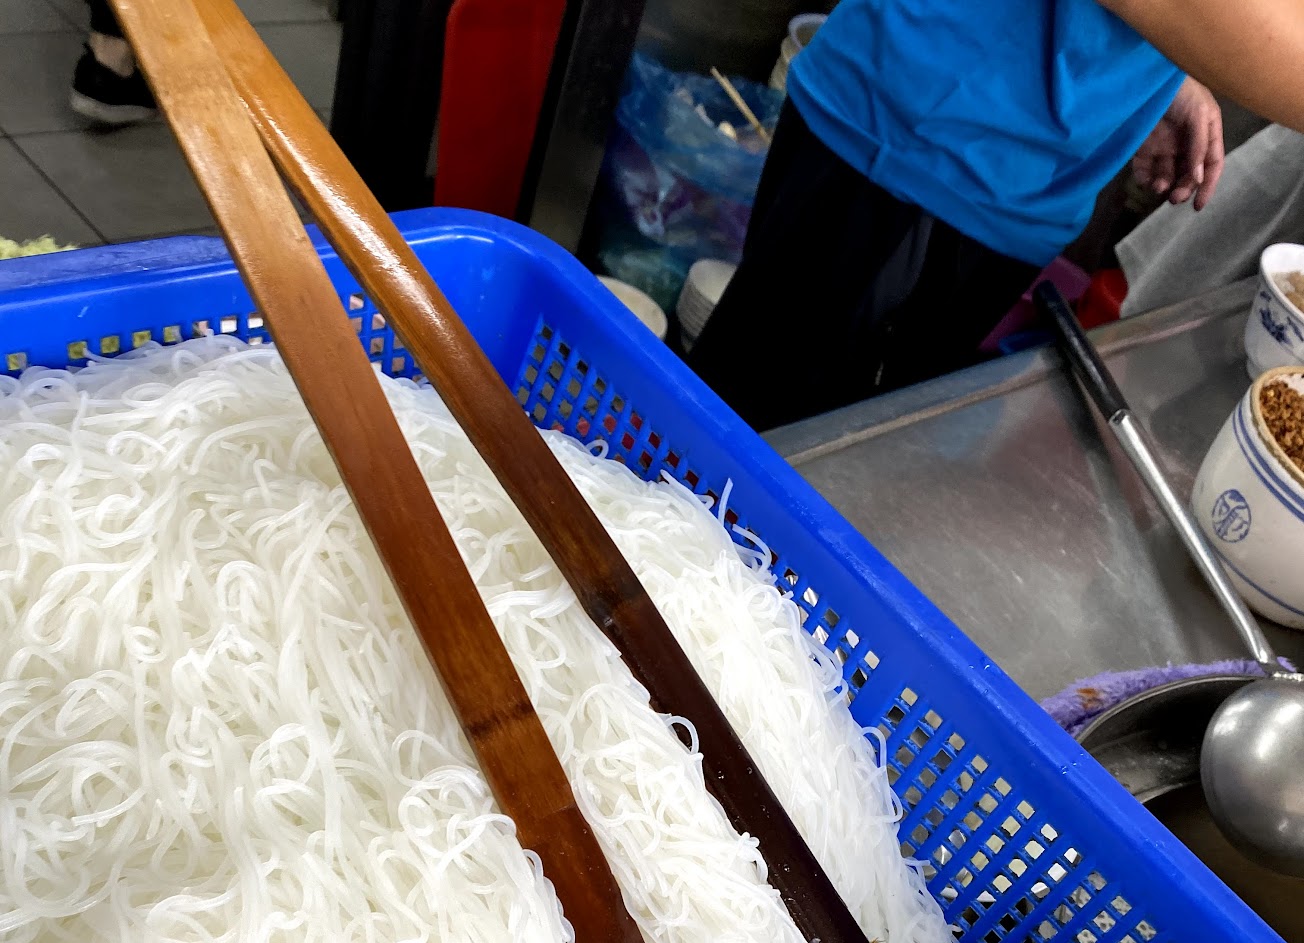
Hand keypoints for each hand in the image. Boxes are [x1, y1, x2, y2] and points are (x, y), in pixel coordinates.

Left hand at [1132, 77, 1224, 209]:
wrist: (1145, 77)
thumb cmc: (1180, 90)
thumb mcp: (1198, 114)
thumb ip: (1199, 145)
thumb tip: (1198, 178)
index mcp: (1206, 133)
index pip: (1211, 165)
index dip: (1207, 186)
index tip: (1197, 206)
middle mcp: (1185, 143)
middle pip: (1188, 174)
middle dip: (1183, 188)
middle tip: (1174, 198)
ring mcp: (1163, 145)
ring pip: (1166, 175)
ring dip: (1164, 185)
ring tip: (1159, 187)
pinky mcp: (1142, 147)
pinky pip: (1144, 170)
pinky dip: (1144, 179)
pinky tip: (1145, 181)